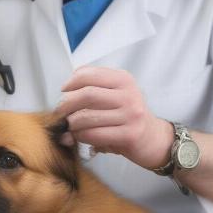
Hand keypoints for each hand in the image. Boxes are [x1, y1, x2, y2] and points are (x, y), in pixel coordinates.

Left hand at [55, 66, 172, 169]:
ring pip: (88, 117)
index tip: (63, 91)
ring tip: (68, 127)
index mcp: (123, 79)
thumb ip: (93, 88)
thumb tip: (64, 91)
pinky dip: (80, 136)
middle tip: (59, 112)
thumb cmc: (127, 116)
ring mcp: (131, 115)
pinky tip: (77, 137)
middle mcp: (129, 94)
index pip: (89, 74)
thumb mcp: (116, 94)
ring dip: (71, 124)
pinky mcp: (129, 135)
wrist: (153, 138)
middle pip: (87, 95)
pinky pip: (94, 134)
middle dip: (67, 104)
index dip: (71, 82)